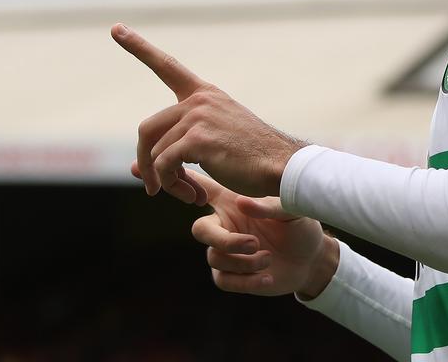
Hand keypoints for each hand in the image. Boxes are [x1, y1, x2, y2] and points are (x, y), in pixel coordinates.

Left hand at [113, 23, 306, 198]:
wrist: (281, 165)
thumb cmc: (251, 157)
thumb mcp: (216, 138)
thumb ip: (180, 144)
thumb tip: (135, 168)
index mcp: (204, 94)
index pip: (167, 66)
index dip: (138, 47)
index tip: (115, 29)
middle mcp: (199, 100)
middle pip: (146, 129)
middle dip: (145, 161)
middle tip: (153, 188)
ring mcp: (198, 117)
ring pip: (155, 153)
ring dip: (165, 181)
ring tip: (186, 195)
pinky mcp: (197, 139)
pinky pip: (164, 165)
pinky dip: (172, 185)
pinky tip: (192, 196)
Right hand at [134, 164, 335, 296]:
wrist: (312, 257)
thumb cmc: (300, 226)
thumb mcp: (294, 211)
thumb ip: (272, 205)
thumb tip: (244, 205)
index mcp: (232, 203)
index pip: (197, 186)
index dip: (170, 176)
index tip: (135, 166)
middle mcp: (224, 225)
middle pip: (200, 231)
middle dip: (225, 241)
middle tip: (256, 244)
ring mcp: (226, 252)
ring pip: (214, 258)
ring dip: (244, 262)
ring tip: (270, 258)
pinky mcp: (233, 276)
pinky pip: (224, 281)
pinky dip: (247, 281)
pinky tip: (269, 277)